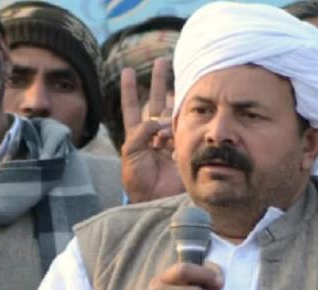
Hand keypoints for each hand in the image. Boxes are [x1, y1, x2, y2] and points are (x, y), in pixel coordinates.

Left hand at [120, 57, 184, 202]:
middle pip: (155, 102)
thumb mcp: (130, 154)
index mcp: (136, 136)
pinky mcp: (184, 147)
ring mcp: (170, 140)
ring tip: (183, 78)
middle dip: (158, 82)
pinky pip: (185, 128)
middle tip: (162, 61)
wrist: (156, 199)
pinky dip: (186, 118)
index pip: (131, 107)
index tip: (127, 71)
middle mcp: (153, 135)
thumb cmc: (138, 180)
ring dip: (177, 96)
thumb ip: (141, 133)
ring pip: (173, 112)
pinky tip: (190, 106)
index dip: (129, 89)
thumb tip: (158, 119)